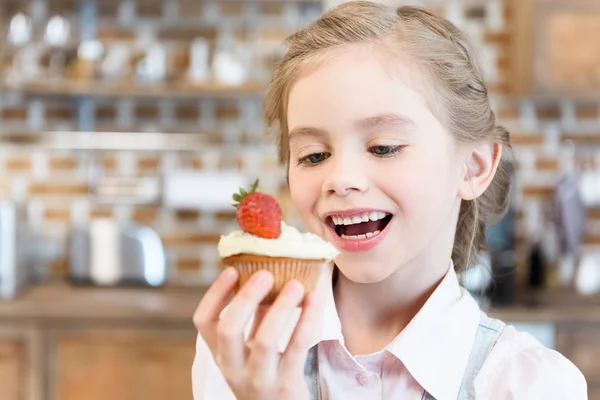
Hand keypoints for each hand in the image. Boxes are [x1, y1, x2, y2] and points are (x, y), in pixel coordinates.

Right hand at [193, 267, 317, 399]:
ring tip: (296, 285)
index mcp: (221, 354)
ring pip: (264, 341)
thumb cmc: (266, 374)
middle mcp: (233, 368)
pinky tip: (315, 300)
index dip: (215, 293)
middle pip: (227, 330)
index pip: (204, 321)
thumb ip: (255, 317)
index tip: (232, 270)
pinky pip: (297, 347)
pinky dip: (307, 320)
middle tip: (265, 274)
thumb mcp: (251, 350)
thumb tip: (267, 275)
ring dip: (281, 308)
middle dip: (245, 298)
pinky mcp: (286, 384)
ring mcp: (259, 379)